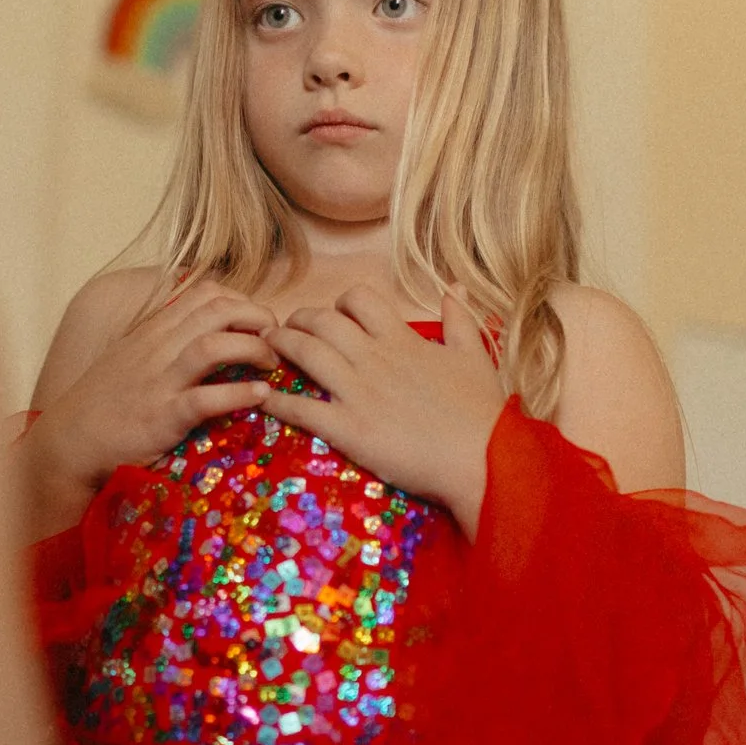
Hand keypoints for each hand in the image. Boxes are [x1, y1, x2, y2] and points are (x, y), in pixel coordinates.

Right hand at [23, 281, 278, 533]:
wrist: (69, 440)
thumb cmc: (104, 401)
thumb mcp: (132, 355)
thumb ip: (165, 338)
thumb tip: (203, 327)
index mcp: (154, 329)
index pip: (206, 292)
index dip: (242, 300)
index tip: (258, 322)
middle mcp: (158, 347)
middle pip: (218, 309)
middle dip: (258, 318)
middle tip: (277, 340)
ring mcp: (160, 380)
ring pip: (214, 345)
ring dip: (253, 349)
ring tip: (272, 364)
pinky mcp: (163, 416)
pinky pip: (206, 398)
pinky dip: (240, 393)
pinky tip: (261, 396)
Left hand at [259, 287, 506, 536]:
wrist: (482, 458)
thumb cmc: (482, 411)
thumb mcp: (476, 355)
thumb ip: (461, 318)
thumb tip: (454, 286)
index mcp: (402, 339)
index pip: (358, 300)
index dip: (339, 303)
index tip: (333, 315)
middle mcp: (374, 357)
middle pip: (322, 321)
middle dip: (298, 320)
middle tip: (285, 329)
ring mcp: (358, 392)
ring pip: (305, 353)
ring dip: (280, 346)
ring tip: (266, 348)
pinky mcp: (348, 428)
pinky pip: (302, 408)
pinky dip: (277, 400)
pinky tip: (263, 398)